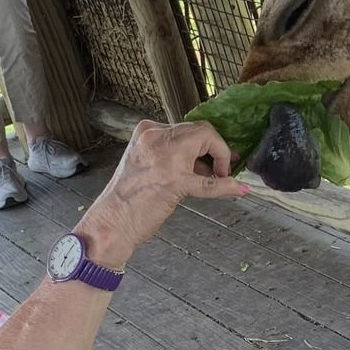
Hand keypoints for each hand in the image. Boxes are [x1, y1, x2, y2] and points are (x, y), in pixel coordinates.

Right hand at [79, 119, 247, 264]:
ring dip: (221, 160)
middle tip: (224, 167)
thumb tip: (205, 160)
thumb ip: (171, 155)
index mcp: (146, 131)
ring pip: (207, 141)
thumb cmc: (127, 199)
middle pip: (200, 130)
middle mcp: (155, 137)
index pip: (185, 126)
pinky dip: (225, 185)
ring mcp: (165, 157)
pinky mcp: (174, 181)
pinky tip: (237, 189)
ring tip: (221, 178)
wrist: (111, 222)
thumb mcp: (145, 164)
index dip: (205, 141)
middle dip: (217, 147)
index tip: (214, 156)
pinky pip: (209, 182)